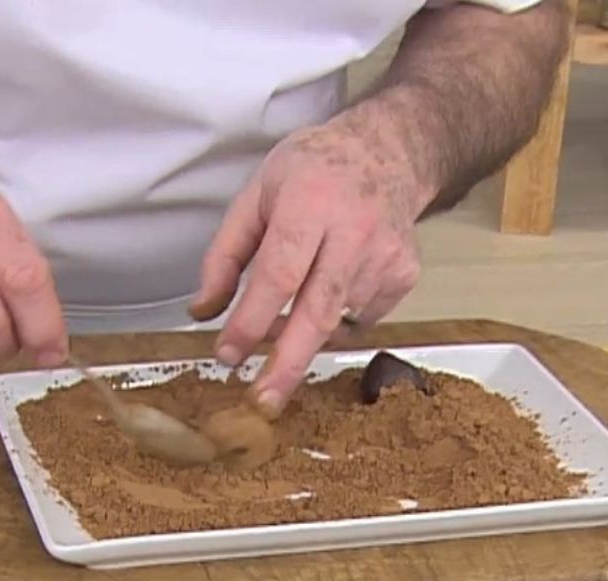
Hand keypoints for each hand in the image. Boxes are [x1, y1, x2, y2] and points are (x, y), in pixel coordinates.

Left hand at [192, 112, 430, 415]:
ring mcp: (384, 257)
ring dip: (303, 332)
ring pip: (336, 320)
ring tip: (290, 309)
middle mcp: (353, 231)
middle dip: (287, 365)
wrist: (389, 151)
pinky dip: (337, 316)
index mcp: (310, 203)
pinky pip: (361, 317)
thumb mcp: (257, 192)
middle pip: (317, 312)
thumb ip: (226, 254)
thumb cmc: (315, 169)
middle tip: (262, 402)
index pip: (278, 274)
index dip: (251, 321)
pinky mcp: (403, 275)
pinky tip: (333, 280)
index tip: (227, 354)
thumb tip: (204, 311)